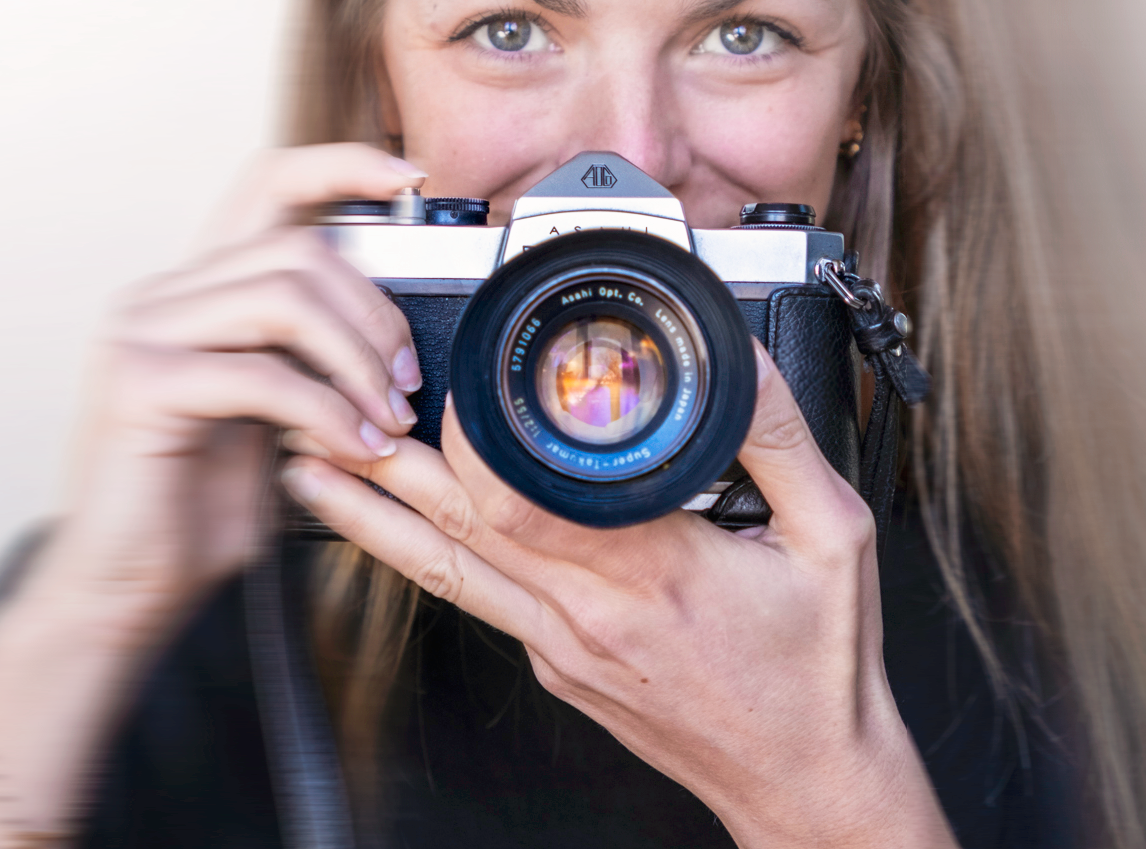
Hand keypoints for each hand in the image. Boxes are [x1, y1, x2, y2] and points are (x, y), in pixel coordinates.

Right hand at [36, 142, 429, 632]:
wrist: (123, 591)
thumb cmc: (202, 505)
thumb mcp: (273, 410)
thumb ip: (310, 352)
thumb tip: (396, 328)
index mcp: (196, 287)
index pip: (270, 182)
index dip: (343, 165)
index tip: (412, 177)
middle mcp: (161, 293)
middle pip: (299, 247)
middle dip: (374, 312)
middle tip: (406, 382)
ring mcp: (140, 331)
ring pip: (285, 296)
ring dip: (357, 360)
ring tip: (387, 419)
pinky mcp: (139, 384)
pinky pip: (262, 373)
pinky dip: (327, 412)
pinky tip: (356, 449)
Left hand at [282, 341, 956, 848]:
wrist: (805, 783)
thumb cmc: (817, 670)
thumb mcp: (836, 536)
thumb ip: (782, 441)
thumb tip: (742, 363)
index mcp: (652, 572)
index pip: (523, 502)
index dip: (463, 444)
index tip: (431, 387)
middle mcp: (588, 614)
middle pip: (457, 529)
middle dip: (379, 467)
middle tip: (318, 410)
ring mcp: (561, 649)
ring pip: (445, 570)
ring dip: (371, 517)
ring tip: (309, 468)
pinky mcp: (555, 667)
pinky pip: (476, 599)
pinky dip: (422, 554)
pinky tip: (392, 525)